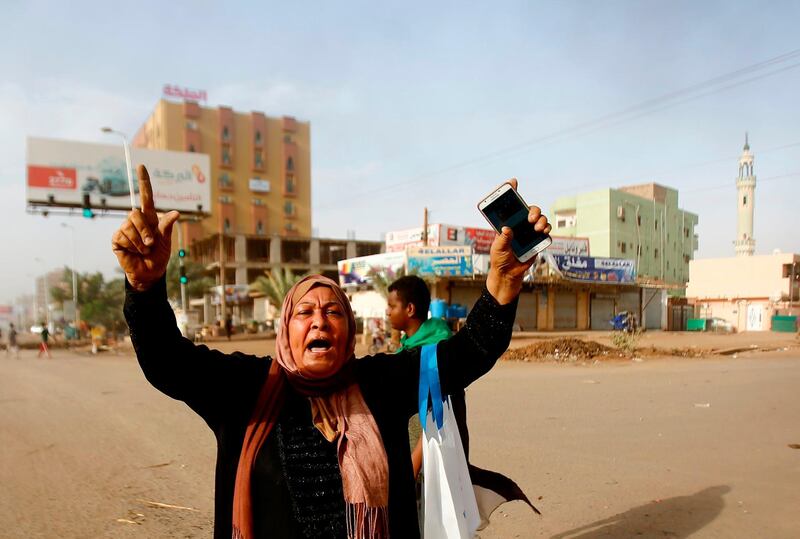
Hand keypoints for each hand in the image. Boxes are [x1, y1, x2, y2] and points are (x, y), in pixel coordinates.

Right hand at [111, 165, 179, 291]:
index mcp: (150, 218)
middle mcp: (136, 220)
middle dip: (145, 230)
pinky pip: (122, 236)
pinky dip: (131, 246)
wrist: (149, 272)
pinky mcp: (117, 239)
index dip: (143, 182)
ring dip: (139, 241)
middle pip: (135, 213)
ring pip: (129, 226)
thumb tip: (176, 213)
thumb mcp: (166, 241)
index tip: (142, 166)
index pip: (146, 196)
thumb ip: (167, 226)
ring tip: (144, 250)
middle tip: (151, 244)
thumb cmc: (159, 256)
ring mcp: (125, 229)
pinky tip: (133, 252)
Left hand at [486, 178, 550, 303]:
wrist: (509, 274)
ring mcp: (530, 231)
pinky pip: (546, 231)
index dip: (511, 192)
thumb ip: (502, 239)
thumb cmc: (500, 259)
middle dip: (533, 210)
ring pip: (540, 218)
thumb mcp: (498, 249)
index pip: (509, 205)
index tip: (512, 182)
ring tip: (537, 227)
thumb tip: (507, 229)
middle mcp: (520, 224)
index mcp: (507, 222)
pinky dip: (546, 229)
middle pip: (529, 209)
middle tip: (530, 218)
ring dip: (541, 219)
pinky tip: (543, 232)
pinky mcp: (537, 240)